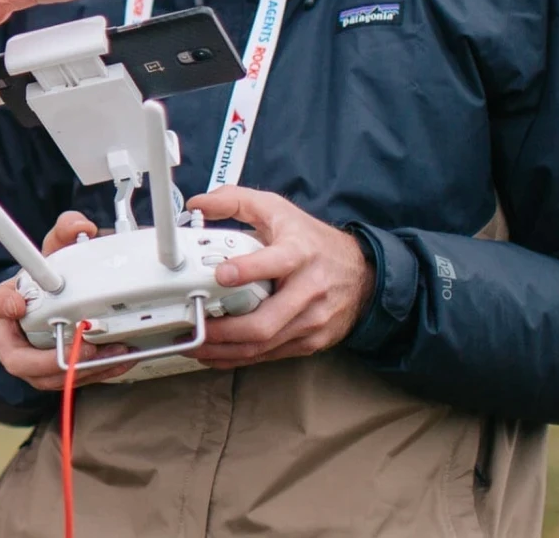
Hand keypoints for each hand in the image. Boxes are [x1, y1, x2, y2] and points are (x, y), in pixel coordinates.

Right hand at [0, 210, 137, 390]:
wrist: (56, 306)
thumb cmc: (50, 283)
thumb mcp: (55, 252)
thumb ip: (65, 233)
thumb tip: (79, 225)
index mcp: (10, 303)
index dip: (7, 305)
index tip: (19, 304)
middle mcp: (16, 338)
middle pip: (19, 359)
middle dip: (50, 359)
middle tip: (80, 346)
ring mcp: (34, 363)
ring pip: (49, 378)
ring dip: (82, 369)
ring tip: (112, 353)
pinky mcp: (56, 376)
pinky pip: (72, 382)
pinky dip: (98, 372)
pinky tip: (120, 360)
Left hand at [187, 186, 375, 368]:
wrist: (363, 275)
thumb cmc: (313, 242)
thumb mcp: (276, 209)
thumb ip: (235, 201)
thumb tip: (198, 204)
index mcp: (300, 253)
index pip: (275, 262)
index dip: (247, 270)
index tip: (221, 274)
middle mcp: (309, 290)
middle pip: (265, 321)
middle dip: (224, 330)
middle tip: (195, 325)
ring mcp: (312, 320)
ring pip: (264, 344)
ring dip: (225, 349)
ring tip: (196, 345)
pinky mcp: (312, 341)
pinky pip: (271, 355)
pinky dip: (241, 357)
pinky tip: (217, 354)